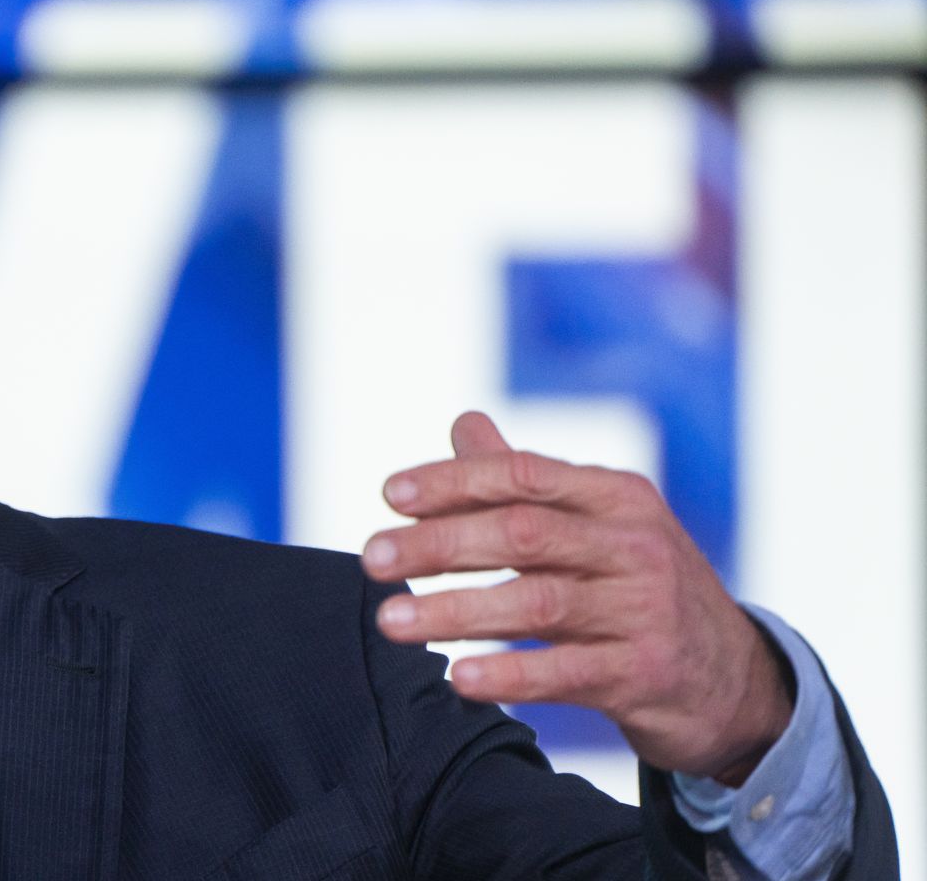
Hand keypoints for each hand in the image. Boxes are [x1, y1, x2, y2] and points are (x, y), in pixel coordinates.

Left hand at [363, 411, 791, 784]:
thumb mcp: (599, 526)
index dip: (454, 482)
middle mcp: (635, 545)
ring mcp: (644, 610)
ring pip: (536, 602)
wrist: (734, 681)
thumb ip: (526, 481)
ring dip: (454, 611)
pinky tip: (457, 678)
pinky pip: (566, 672)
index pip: (524, 475)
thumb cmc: (639, 588)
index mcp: (618, 497)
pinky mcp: (645, 674)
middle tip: (371, 559)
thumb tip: (462, 423)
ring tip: (390, 621)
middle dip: (438, 544)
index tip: (389, 495)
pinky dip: (508, 674)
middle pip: (521, 533)